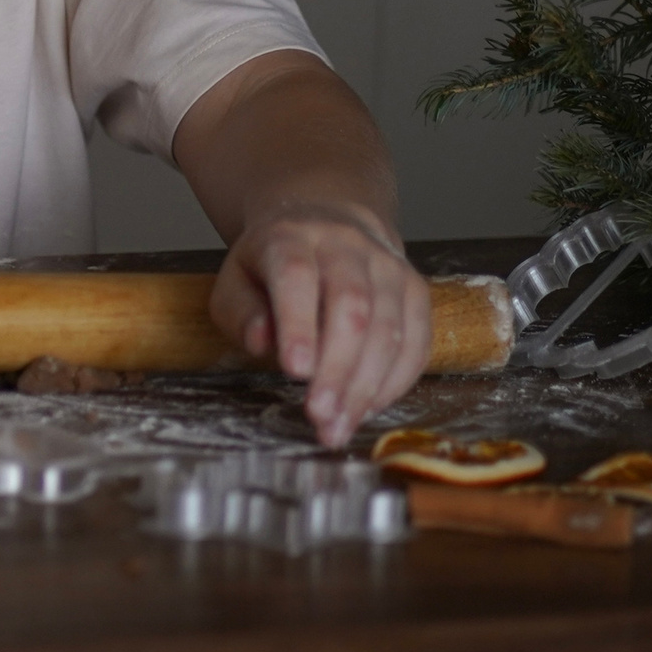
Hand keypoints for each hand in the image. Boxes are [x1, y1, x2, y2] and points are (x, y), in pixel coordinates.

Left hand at [209, 202, 430, 447]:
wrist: (326, 224)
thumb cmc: (271, 266)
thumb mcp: (235, 282)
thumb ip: (240, 312)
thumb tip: (261, 340)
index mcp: (290, 237)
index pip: (297, 275)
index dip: (298, 324)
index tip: (295, 371)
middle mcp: (345, 243)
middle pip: (351, 305)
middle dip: (338, 369)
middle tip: (321, 416)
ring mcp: (387, 264)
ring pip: (388, 327)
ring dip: (366, 386)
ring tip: (340, 427)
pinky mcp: (415, 289)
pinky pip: (416, 340)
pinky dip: (395, 382)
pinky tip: (368, 409)